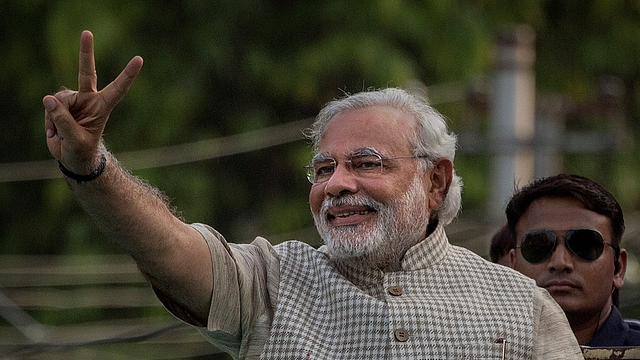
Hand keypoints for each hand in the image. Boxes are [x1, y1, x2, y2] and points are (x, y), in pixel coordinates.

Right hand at [43, 30, 142, 172]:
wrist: (73, 157)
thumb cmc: (81, 151)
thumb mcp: (76, 140)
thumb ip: (64, 121)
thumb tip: (49, 99)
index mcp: (103, 107)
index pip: (118, 88)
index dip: (128, 74)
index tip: (139, 59)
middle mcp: (89, 99)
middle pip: (86, 73)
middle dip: (85, 53)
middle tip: (87, 32)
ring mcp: (74, 100)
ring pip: (60, 99)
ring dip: (56, 117)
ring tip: (61, 133)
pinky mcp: (60, 104)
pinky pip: (50, 106)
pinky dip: (49, 121)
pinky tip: (55, 132)